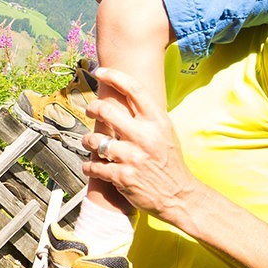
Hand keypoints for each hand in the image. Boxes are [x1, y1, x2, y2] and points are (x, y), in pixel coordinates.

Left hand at [81, 67, 202, 219]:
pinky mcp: (123, 177)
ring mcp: (133, 157)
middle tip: (90, 110)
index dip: (113, 76)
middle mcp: (145, 136)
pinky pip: (95, 166)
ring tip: (90, 142)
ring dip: (88, 141)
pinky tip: (91, 166)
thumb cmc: (169, 161)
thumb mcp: (166, 132)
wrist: (180, 195)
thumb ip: (147, 115)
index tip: (99, 72)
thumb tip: (124, 94)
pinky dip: (89, 166)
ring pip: (96, 140)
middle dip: (93, 108)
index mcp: (157, 121)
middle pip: (106, 110)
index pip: (133, 89)